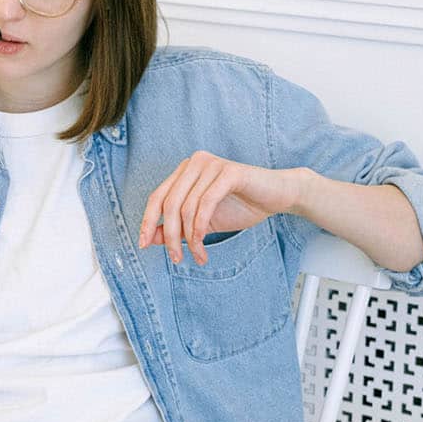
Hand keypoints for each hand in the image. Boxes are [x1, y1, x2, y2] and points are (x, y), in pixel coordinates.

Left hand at [138, 151, 309, 264]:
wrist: (278, 196)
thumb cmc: (241, 205)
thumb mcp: (202, 222)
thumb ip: (176, 227)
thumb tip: (151, 238)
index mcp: (184, 171)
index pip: (157, 197)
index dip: (148, 222)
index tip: (144, 245)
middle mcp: (194, 163)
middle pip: (169, 204)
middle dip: (170, 236)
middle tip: (176, 258)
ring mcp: (210, 165)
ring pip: (186, 207)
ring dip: (189, 238)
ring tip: (198, 255)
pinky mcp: (228, 172)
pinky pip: (205, 204)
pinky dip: (200, 228)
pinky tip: (203, 243)